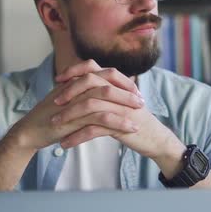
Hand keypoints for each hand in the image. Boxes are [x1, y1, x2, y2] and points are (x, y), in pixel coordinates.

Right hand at [7, 62, 142, 152]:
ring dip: (126, 105)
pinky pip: (102, 116)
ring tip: (140, 114)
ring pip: (107, 96)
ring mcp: (75, 98)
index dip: (123, 81)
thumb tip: (104, 91)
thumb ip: (84, 92)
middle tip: (142, 101)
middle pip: (109, 80)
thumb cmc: (51, 116)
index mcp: (78, 79)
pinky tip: (129, 129)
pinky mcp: (75, 116)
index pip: (106, 73)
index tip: (135, 91)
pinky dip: (119, 122)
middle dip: (128, 90)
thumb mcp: (70, 100)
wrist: (31, 130)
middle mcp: (77, 85)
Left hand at [53, 61, 185, 163]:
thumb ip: (106, 91)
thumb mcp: (121, 101)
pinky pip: (94, 129)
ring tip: (54, 126)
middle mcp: (119, 92)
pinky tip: (66, 143)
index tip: (59, 79)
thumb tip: (83, 85)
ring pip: (89, 107)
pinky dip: (77, 136)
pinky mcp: (120, 126)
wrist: (156, 138)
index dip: (74, 71)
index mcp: (117, 84)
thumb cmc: (135, 120)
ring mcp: (120, 108)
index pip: (93, 68)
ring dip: (69, 116)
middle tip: (54, 103)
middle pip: (89, 83)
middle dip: (69, 92)